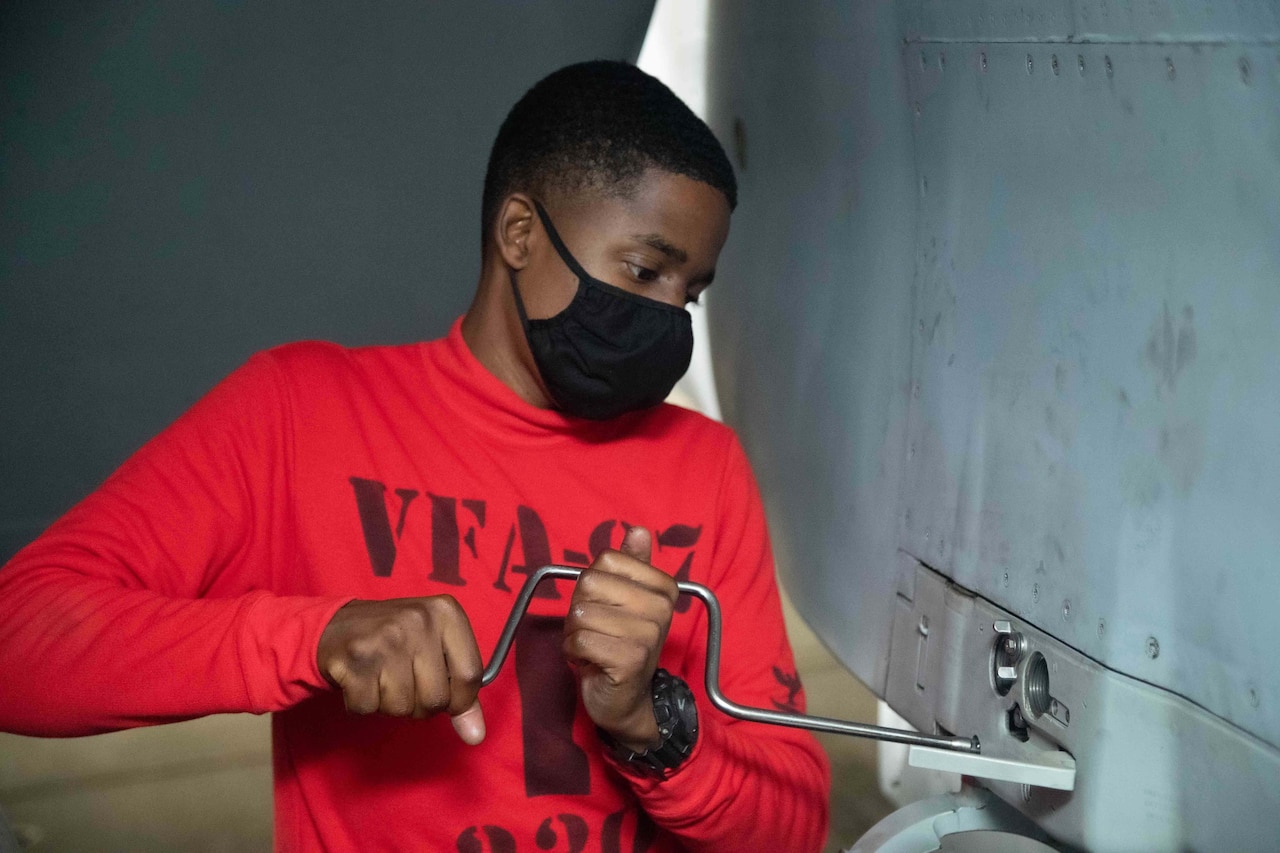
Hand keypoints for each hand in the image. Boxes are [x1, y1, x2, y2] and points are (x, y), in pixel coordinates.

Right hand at [316, 596, 485, 744]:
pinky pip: (369, 708)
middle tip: (404, 680)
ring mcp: (385, 638)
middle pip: (437, 699)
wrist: (335, 626)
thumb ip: (460, 689)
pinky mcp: (354, 659)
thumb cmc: (395, 640)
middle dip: (421, 704)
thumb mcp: (435, 650)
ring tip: (381, 677)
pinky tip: (361, 680)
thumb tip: (475, 735)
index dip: (461, 700)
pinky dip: (363, 704)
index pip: (471, 674)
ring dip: (390, 704)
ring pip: (403, 708)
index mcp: (446, 612)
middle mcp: (418, 620)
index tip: (448, 700)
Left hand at [563, 526, 678, 751]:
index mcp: (663, 587)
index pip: (605, 561)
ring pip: (580, 613)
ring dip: (575, 633)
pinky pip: (579, 639)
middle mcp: (661, 608)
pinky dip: (573, 652)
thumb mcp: (624, 599)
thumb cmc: (620, 643)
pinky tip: (589, 661)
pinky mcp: (629, 660)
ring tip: (593, 647)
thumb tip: (638, 530)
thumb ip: (631, 564)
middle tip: (595, 630)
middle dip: (580, 609)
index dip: (592, 585)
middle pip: (589, 583)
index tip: (604, 607)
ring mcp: (648, 634)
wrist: (625, 700)